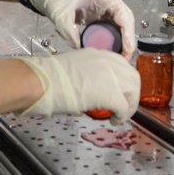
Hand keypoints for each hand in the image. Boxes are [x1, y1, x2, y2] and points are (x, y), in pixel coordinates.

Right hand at [16, 50, 139, 124]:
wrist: (40, 81)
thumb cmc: (46, 77)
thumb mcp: (71, 69)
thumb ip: (85, 77)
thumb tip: (88, 94)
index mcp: (95, 53)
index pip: (120, 65)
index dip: (122, 81)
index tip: (119, 91)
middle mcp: (106, 60)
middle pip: (132, 76)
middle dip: (131, 92)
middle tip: (124, 106)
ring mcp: (110, 75)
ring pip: (133, 90)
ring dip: (130, 104)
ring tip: (120, 115)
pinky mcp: (110, 93)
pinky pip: (125, 107)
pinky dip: (122, 116)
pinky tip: (114, 120)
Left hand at [28, 0, 136, 58]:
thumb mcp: (59, 14)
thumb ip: (69, 31)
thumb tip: (80, 48)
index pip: (122, 11)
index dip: (127, 30)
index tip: (127, 46)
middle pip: (124, 19)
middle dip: (127, 37)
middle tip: (125, 55)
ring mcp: (101, 7)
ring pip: (118, 23)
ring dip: (121, 39)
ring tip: (119, 55)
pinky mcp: (96, 15)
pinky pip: (109, 27)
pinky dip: (111, 38)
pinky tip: (110, 48)